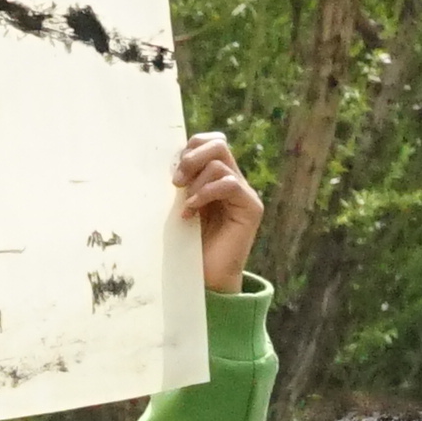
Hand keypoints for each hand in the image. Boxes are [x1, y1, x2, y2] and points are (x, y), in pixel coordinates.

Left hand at [174, 130, 262, 294]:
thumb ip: (182, 182)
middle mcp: (234, 181)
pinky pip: (229, 184)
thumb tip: (171, 158)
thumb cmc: (187, 244)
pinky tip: (191, 212)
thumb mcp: (180, 205)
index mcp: (217, 178)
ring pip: (220, 164)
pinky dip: (206, 194)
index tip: (173, 169)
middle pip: (218, 144)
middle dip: (192, 157)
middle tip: (175, 181)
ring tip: (185, 206)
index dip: (192, 146)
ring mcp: (244, 194)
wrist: (205, 278)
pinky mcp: (251, 208)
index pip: (212, 142)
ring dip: (195, 182)